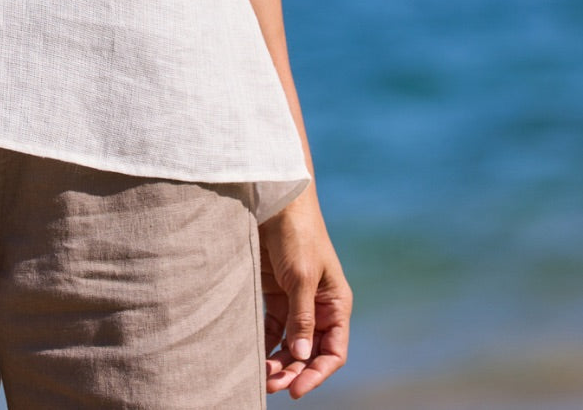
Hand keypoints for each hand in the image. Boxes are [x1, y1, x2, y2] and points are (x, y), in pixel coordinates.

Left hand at [260, 187, 351, 397]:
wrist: (275, 200)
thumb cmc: (298, 234)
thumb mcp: (302, 275)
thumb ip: (302, 316)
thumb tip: (303, 355)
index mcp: (335, 304)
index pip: (333, 351)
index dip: (318, 373)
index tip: (297, 389)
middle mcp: (318, 307)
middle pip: (310, 352)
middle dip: (293, 371)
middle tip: (271, 387)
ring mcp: (295, 301)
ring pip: (290, 344)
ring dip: (278, 362)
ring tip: (260, 378)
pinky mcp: (274, 294)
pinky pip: (273, 328)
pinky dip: (266, 345)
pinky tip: (254, 358)